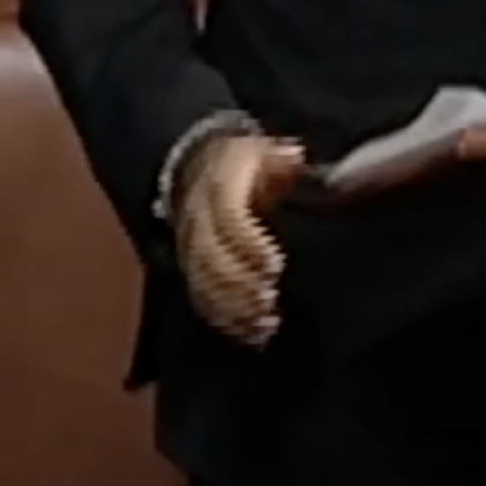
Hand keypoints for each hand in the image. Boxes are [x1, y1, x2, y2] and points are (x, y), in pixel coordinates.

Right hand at [173, 133, 304, 346]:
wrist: (196, 167)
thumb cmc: (242, 163)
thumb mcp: (261, 150)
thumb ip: (280, 159)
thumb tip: (294, 157)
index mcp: (219, 191)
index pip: (229, 220)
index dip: (249, 244)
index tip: (275, 265)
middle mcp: (199, 221)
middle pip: (212, 259)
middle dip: (241, 285)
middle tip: (270, 302)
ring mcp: (191, 248)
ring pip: (204, 284)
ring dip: (233, 308)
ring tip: (265, 324)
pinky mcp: (191, 269)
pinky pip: (201, 299)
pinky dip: (225, 320)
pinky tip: (252, 335)